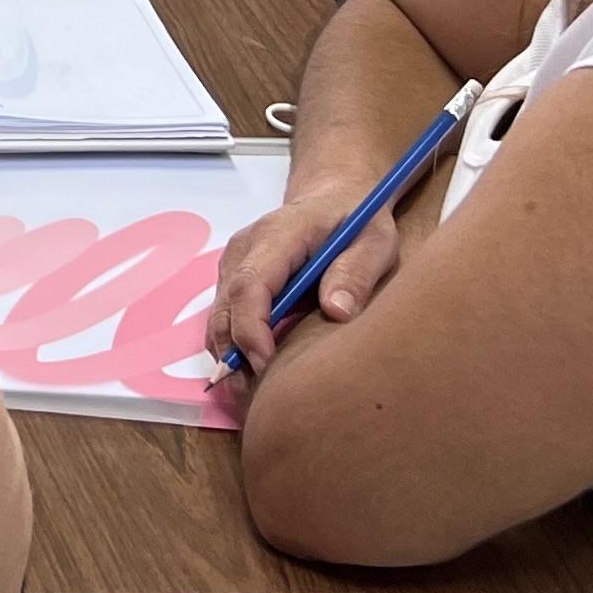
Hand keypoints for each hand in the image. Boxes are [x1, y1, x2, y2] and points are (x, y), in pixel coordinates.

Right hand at [206, 188, 402, 381]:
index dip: (252, 328)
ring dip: (230, 354)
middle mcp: (246, 248)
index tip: (266, 364)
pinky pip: (225, 316)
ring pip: (219, 316)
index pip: (250, 283)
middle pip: (225, 306)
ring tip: (253, 392)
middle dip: (233, 354)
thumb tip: (337, 311)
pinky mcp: (234, 278)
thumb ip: (356, 272)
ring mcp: (235, 262)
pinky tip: (253, 370)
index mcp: (278, 234)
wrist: (333, 196)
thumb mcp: (374, 241)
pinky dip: (232, 345)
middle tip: (253, 396)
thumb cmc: (356, 220)